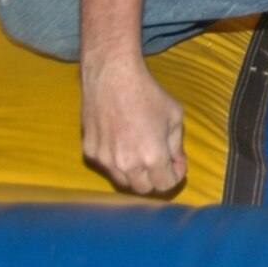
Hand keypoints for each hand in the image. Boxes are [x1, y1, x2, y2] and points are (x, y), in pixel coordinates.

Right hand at [80, 54, 186, 194]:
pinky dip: (116, 161)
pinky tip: (122, 142)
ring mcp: (105, 159)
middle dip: (155, 178)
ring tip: (140, 151)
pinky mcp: (90, 151)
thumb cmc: (148, 94)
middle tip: (160, 162)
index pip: (165, 185)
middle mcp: (127, 164)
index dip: (175, 176)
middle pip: (143, 189)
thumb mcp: (175, 117)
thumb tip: (177, 162)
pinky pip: (106, 166)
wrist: (113, 77)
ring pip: (122, 181)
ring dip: (135, 173)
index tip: (176, 165)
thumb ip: (177, 145)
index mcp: (152, 156)